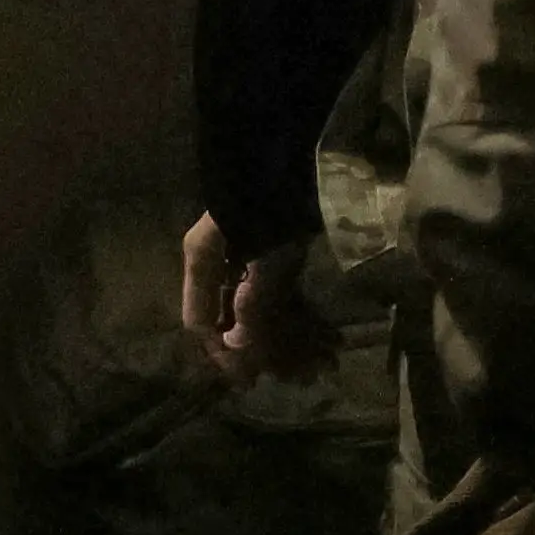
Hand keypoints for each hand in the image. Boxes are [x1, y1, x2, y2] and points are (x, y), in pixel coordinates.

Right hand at [181, 214, 338, 385]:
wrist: (290, 153)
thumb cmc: (270, 204)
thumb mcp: (263, 259)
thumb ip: (252, 308)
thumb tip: (242, 352)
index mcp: (204, 264)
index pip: (202, 321)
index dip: (224, 354)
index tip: (251, 382)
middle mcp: (222, 266)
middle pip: (240, 322)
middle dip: (273, 352)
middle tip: (306, 378)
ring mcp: (251, 261)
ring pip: (269, 313)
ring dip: (296, 340)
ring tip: (329, 362)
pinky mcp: (279, 256)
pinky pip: (287, 298)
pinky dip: (305, 320)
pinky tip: (332, 339)